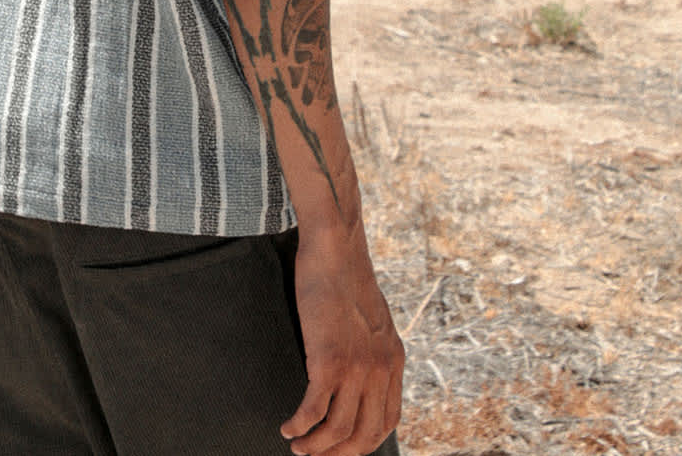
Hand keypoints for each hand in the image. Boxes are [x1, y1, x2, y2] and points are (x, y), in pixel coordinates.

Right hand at [282, 227, 403, 455]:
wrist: (335, 246)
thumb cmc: (345, 275)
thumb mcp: (372, 318)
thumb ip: (372, 347)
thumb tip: (357, 371)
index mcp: (394, 360)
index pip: (388, 422)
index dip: (363, 443)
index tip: (341, 448)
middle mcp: (381, 369)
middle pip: (365, 435)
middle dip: (337, 454)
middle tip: (315, 455)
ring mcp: (357, 367)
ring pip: (338, 430)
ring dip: (315, 447)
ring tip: (297, 446)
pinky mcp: (330, 359)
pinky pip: (314, 410)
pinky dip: (299, 425)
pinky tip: (288, 426)